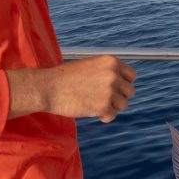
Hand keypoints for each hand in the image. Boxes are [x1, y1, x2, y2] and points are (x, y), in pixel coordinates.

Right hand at [9, 56, 135, 122]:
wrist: (47, 87)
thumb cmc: (65, 78)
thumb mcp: (89, 66)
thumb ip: (106, 73)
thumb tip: (121, 84)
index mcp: (110, 62)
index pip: (131, 75)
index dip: (124, 84)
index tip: (117, 90)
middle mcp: (113, 75)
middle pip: (129, 91)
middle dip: (119, 97)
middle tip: (105, 100)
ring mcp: (109, 90)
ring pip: (123, 104)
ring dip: (112, 107)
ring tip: (97, 106)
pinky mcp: (103, 106)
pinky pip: (112, 115)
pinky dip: (105, 117)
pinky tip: (95, 113)